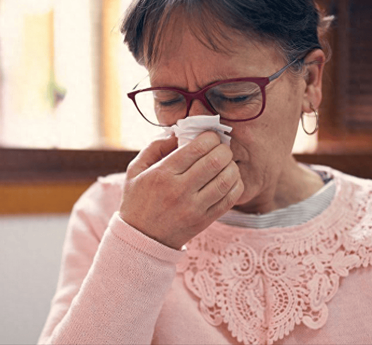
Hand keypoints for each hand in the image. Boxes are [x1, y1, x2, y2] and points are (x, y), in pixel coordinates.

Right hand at [119, 132, 243, 249]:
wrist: (141, 239)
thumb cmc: (138, 200)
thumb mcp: (135, 170)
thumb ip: (155, 147)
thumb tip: (178, 132)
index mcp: (162, 174)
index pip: (197, 148)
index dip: (210, 137)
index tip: (211, 137)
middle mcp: (179, 190)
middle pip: (216, 161)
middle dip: (224, 149)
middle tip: (222, 148)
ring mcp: (194, 207)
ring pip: (226, 179)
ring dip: (232, 166)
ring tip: (227, 163)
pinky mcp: (204, 221)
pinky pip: (229, 199)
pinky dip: (236, 185)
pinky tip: (230, 179)